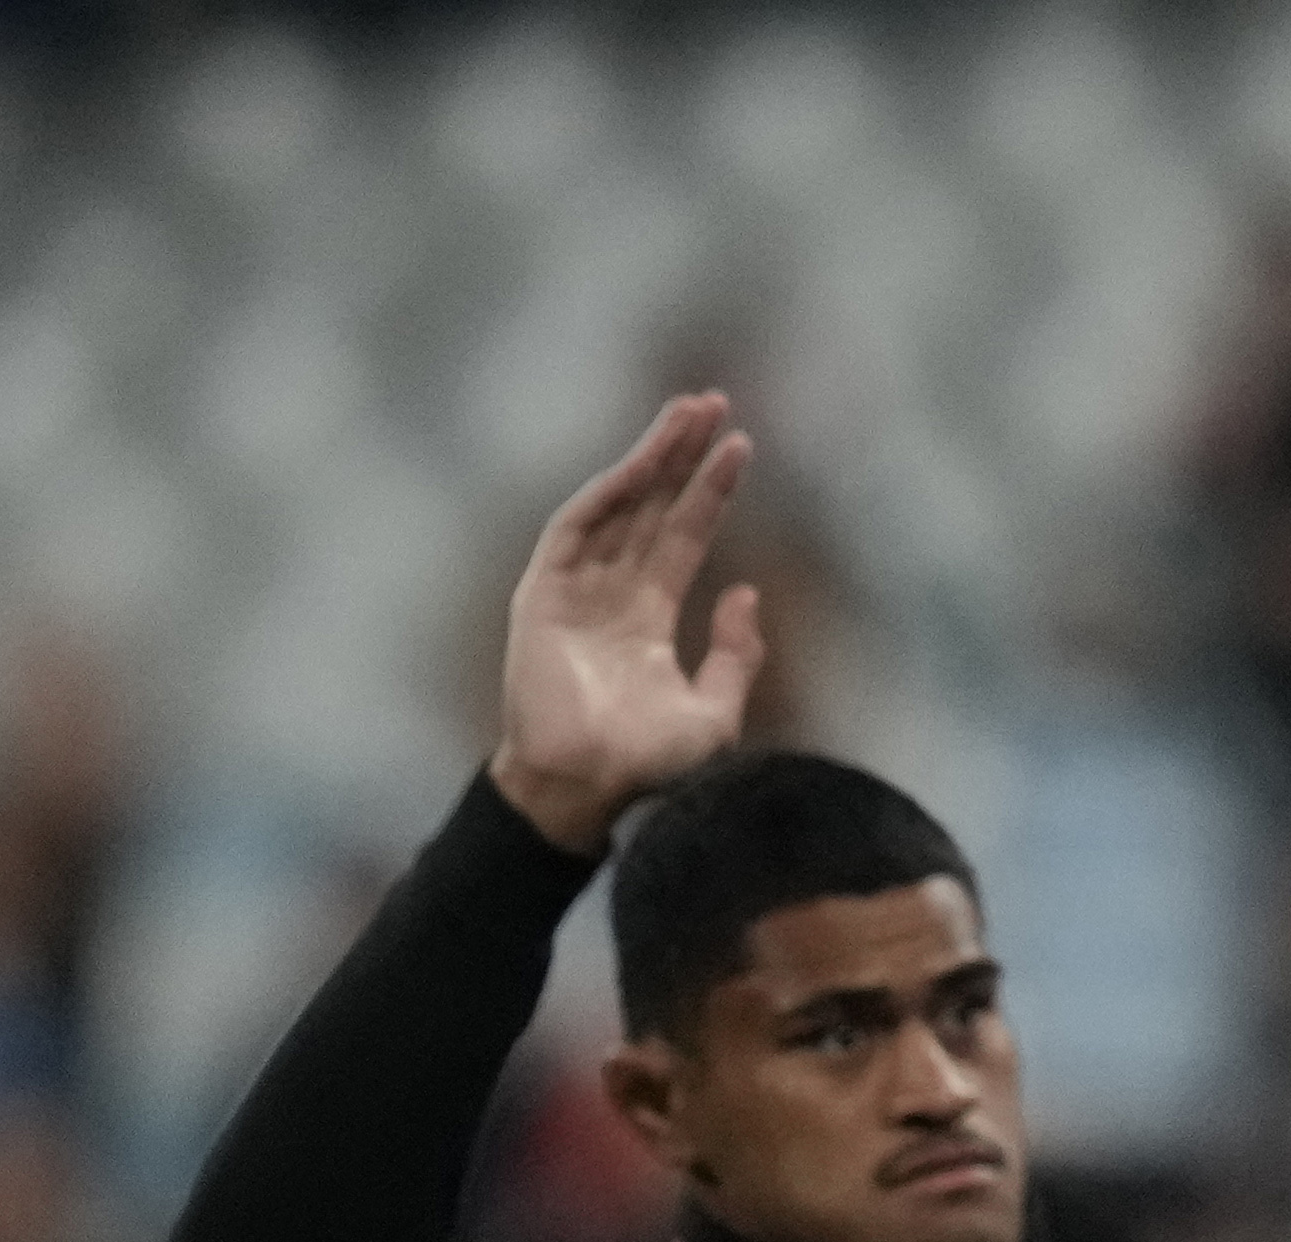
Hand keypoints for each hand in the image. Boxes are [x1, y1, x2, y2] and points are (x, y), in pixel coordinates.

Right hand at [489, 394, 765, 854]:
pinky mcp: (542, 594)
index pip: (684, 538)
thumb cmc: (649, 766)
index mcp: (648, 621)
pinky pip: (576, 528)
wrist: (592, 791)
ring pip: (618, 505)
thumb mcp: (714, 709)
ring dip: (652, 457)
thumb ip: (737, 654)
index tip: (742, 448)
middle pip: (652, 507)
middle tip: (715, 402)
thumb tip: (748, 594)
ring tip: (690, 412)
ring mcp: (574, 590)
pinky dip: (609, 492)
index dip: (711, 493)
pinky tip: (642, 461)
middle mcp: (610, 595)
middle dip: (682, 455)